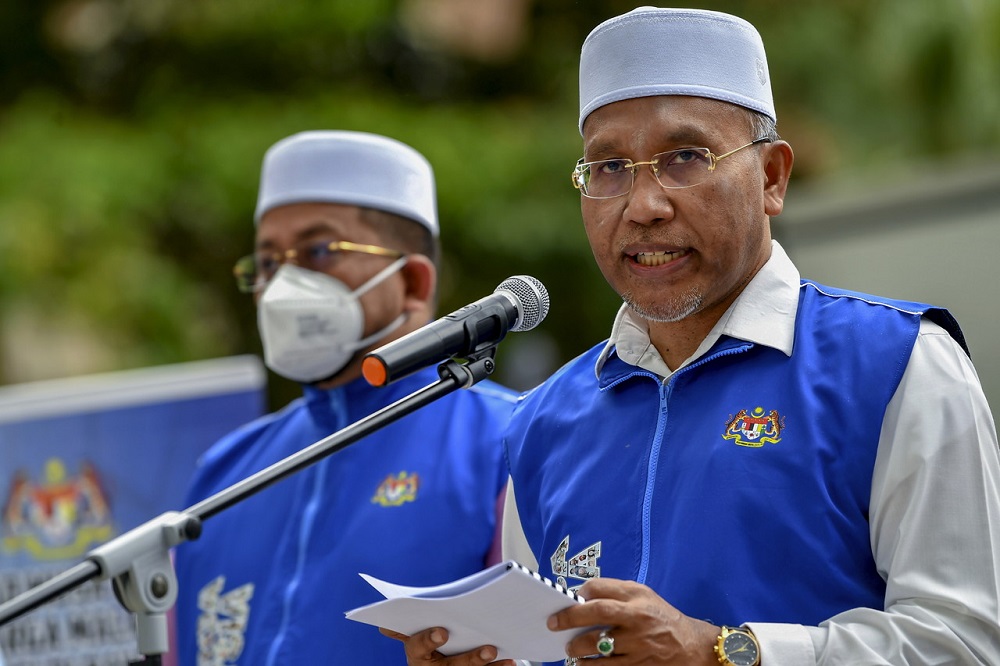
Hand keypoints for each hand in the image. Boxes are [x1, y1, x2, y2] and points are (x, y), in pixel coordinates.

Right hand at [379, 626, 516, 665]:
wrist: (438, 663)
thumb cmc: (431, 642)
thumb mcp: (419, 635)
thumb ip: (409, 626)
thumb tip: (385, 623)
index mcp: (416, 654)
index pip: (418, 647)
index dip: (428, 640)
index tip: (442, 632)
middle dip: (471, 659)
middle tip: (489, 648)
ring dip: (487, 665)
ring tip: (502, 653)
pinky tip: (510, 661)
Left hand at [547, 578, 719, 664]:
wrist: (691, 646)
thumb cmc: (661, 617)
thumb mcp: (644, 595)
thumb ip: (616, 592)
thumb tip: (583, 596)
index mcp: (637, 597)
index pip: (602, 588)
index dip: (581, 593)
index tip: (570, 599)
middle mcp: (637, 618)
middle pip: (598, 613)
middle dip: (571, 617)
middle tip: (554, 623)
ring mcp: (638, 644)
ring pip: (600, 645)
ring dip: (578, 648)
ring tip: (570, 648)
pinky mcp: (639, 665)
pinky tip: (583, 664)